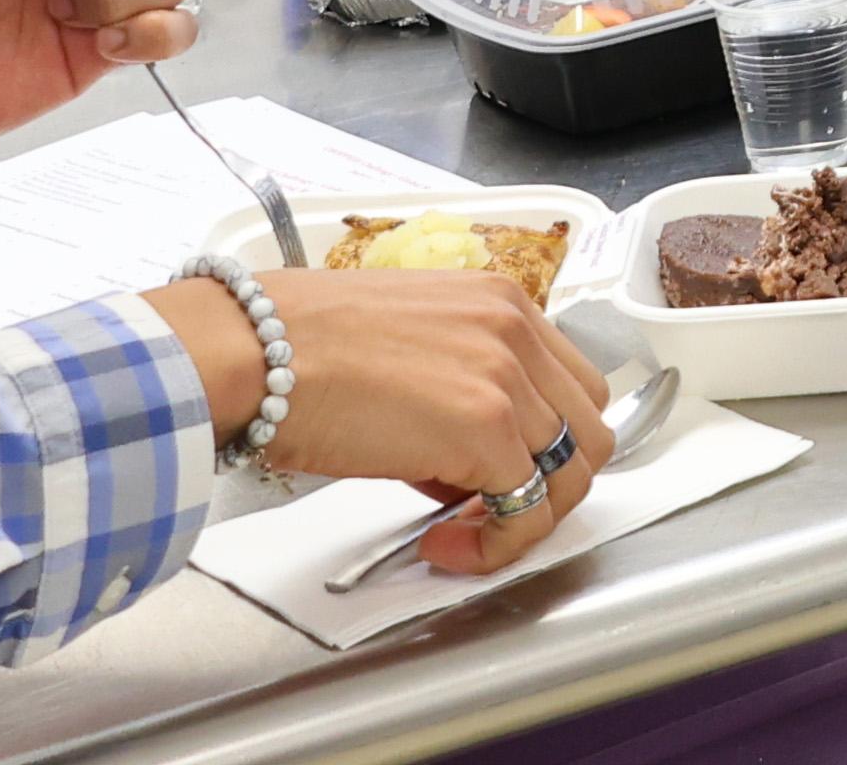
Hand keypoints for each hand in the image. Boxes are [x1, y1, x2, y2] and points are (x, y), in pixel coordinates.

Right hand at [148, 269, 613, 571]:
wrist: (257, 349)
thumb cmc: (298, 344)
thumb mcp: (404, 345)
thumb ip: (457, 390)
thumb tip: (464, 463)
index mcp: (498, 301)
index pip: (569, 384)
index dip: (544, 441)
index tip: (500, 473)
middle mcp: (514, 330)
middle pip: (589, 428)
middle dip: (550, 482)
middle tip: (492, 508)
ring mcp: (506, 379)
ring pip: (571, 474)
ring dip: (525, 517)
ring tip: (466, 531)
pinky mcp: (486, 430)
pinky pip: (525, 510)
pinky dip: (496, 544)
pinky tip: (447, 544)